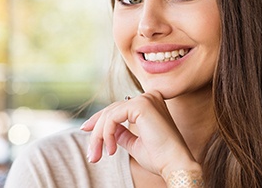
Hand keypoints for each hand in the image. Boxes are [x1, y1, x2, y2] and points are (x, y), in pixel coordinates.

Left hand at [80, 91, 201, 179]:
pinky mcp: (141, 105)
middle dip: (96, 131)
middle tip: (91, 153)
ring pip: (110, 114)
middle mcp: (149, 97)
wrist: (175, 165)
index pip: (119, 108)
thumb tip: (108, 131)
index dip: (100, 119)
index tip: (86, 130)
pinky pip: (113, 117)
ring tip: (97, 155)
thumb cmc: (159, 157)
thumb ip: (122, 134)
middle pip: (112, 110)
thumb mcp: (135, 144)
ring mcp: (145, 99)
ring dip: (99, 136)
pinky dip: (107, 134)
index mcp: (150, 104)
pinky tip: (111, 150)